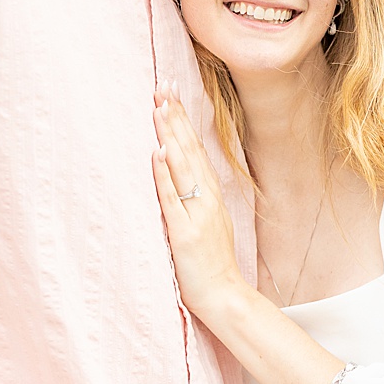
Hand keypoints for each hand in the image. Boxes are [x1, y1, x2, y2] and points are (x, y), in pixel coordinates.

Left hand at [151, 91, 243, 317]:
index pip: (195, 150)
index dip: (183, 122)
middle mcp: (207, 198)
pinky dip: (165, 174)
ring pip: (182, 167)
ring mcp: (197, 214)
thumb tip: (177, 172)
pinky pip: (172, 198)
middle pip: (190, 150)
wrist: (225, 295)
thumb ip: (196, 197)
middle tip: (163, 88)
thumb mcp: (208, 223)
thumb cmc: (213, 263)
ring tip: (159, 108)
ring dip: (170, 136)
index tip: (171, 95)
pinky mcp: (184, 233)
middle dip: (175, 118)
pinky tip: (158, 152)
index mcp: (212, 195)